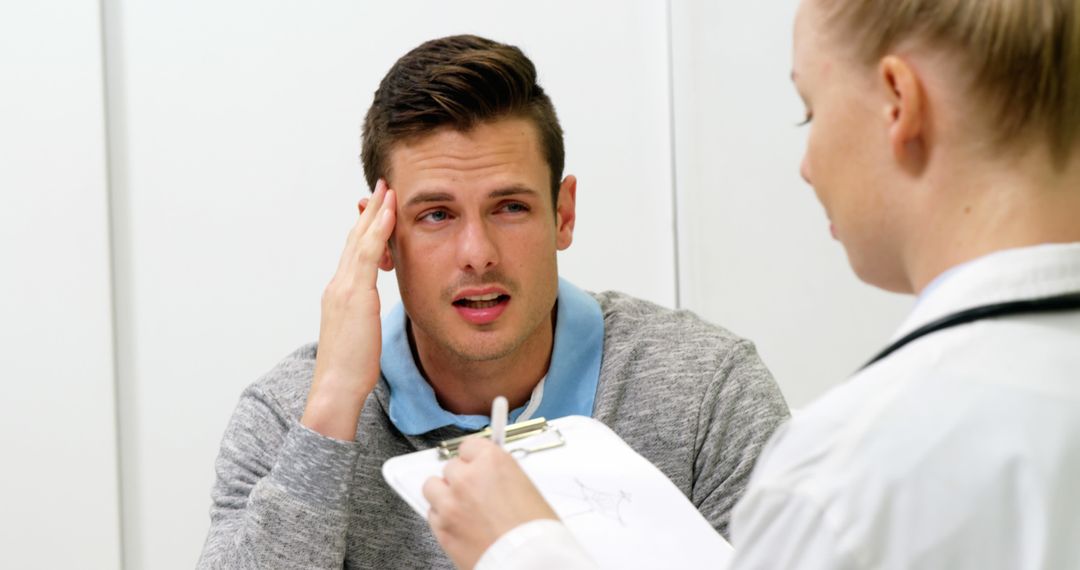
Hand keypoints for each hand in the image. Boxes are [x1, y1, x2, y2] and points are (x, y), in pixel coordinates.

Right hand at [301, 180, 395, 440]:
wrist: (336, 387)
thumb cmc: (350, 369)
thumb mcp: (359, 335)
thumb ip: (363, 317)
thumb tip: (369, 314)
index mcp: (339, 295)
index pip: (354, 253)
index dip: (364, 229)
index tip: (375, 210)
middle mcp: (338, 285)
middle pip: (354, 239)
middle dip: (368, 212)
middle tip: (380, 189)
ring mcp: (343, 288)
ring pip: (360, 240)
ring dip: (374, 213)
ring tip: (387, 192)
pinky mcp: (354, 294)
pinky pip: (368, 254)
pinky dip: (377, 230)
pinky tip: (389, 214)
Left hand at [423, 438, 558, 568]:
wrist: (527, 561)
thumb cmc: (535, 532)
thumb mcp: (526, 489)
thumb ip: (501, 476)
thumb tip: (491, 476)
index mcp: (492, 461)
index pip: (469, 445)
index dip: (474, 457)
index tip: (476, 463)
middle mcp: (467, 478)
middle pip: (451, 466)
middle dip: (461, 478)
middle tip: (475, 492)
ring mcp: (450, 503)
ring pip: (432, 486)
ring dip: (445, 493)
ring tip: (461, 506)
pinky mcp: (441, 528)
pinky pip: (431, 514)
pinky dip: (442, 517)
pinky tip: (459, 524)